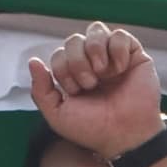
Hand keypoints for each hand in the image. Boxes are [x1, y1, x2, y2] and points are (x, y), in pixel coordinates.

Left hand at [27, 21, 164, 158]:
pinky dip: (117, 49)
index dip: (62, 69)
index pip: (60, 54)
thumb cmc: (93, 129)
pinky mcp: (134, 56)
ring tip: (103, 72)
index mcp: (74, 74)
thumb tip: (33, 61)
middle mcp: (92, 63)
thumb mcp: (57, 115)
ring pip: (95, 30)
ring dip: (94, 50)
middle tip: (89, 84)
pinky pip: (120, 35)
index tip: (75, 92)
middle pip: (74, 40)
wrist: (124, 136)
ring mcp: (112, 58)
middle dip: (77, 61)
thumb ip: (40, 90)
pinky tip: (120, 69)